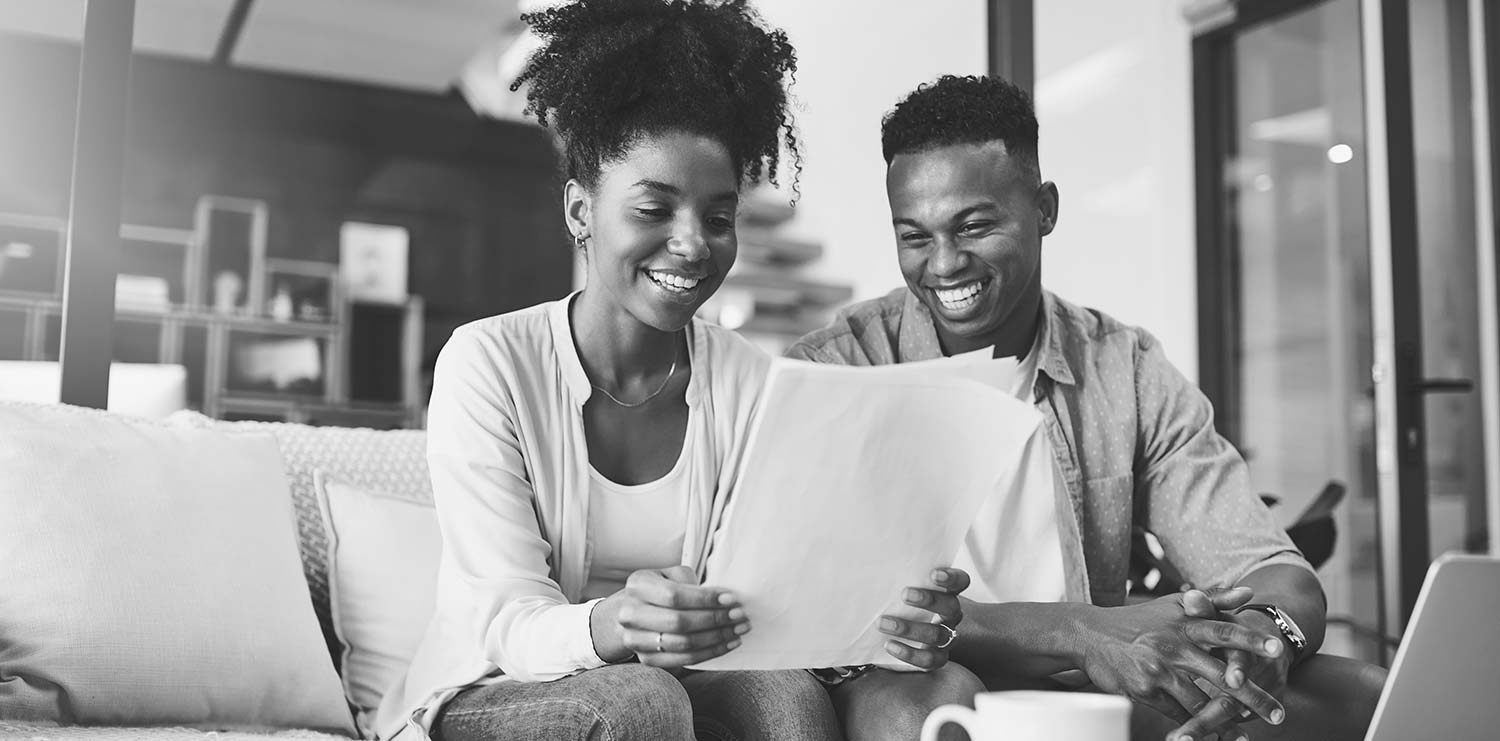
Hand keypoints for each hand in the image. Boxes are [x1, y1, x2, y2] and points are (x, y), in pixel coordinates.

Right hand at [591, 565, 748, 667]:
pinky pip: (682, 660)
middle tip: (740, 617)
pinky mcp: (647, 659)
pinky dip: (709, 653)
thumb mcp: (670, 574)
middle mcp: (630, 613)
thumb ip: (690, 581)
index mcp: (638, 584)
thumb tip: (723, 599)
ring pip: (682, 644)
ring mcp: (635, 639)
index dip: (705, 599)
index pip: (674, 595)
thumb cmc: (660, 589)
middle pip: (678, 622)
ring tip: (738, 631)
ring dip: (716, 638)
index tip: (731, 600)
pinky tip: (726, 644)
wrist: (631, 612)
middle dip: (714, 620)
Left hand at [878, 567, 968, 669]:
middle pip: (951, 607)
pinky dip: (909, 653)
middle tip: (904, 595)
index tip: (933, 574)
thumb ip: (896, 579)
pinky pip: (929, 659)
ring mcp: (945, 638)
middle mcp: (950, 615)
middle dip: (930, 600)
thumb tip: (869, 564)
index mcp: (946, 593)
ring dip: (910, 628)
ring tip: (883, 623)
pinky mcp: (936, 658)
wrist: (896, 636)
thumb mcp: (899, 589)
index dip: (952, 577)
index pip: (960, 581)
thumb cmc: (898, 605)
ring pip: (937, 635)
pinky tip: (889, 645)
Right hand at [1074, 588, 1283, 739]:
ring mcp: (1159, 671)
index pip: (1223, 630)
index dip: (1251, 639)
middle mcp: (1174, 646)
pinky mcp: (1145, 691)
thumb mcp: (1173, 605)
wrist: (1091, 635)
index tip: (1278, 648)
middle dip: (1253, 697)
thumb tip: (1249, 592)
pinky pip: (1178, 714)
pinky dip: (1198, 728)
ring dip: (1227, 721)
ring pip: (1202, 702)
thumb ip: (1213, 599)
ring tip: (1248, 735)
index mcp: (1185, 623)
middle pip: (1221, 676)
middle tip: (1278, 713)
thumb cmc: (1138, 620)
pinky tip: (1214, 736)